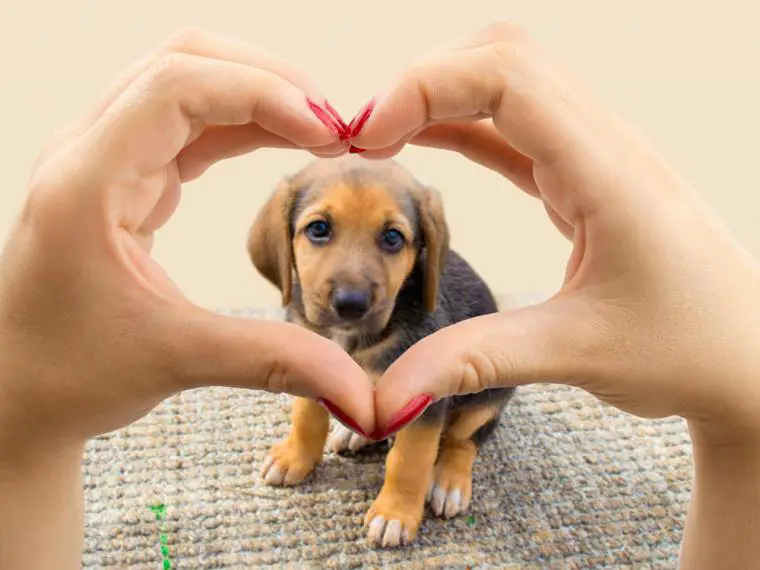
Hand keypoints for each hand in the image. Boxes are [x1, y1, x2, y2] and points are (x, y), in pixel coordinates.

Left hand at [0, 27, 376, 458]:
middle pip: (183, 63)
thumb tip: (359, 389)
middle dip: (268, 82)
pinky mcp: (123, 180)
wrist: (18, 394)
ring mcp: (104, 161)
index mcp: (87, 182)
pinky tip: (282, 144)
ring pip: (187, 86)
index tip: (327, 134)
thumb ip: (273, 360)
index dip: (262, 95)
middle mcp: (89, 154)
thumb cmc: (68, 375)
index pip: (177, 87)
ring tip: (319, 133)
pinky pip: (188, 126)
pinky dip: (242, 125)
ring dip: (257, 98)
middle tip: (333, 126)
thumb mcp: (175, 360)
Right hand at [348, 23, 759, 445]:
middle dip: (423, 81)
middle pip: (504, 58)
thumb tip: (383, 397)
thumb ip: (473, 362)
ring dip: (440, 97)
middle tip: (364, 135)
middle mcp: (604, 147)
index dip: (425, 86)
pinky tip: (424, 142)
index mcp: (608, 172)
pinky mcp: (584, 182)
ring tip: (381, 136)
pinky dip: (462, 126)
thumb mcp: (575, 354)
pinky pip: (515, 130)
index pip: (508, 77)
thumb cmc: (689, 352)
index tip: (368, 136)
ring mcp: (596, 159)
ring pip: (509, 85)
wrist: (748, 360)